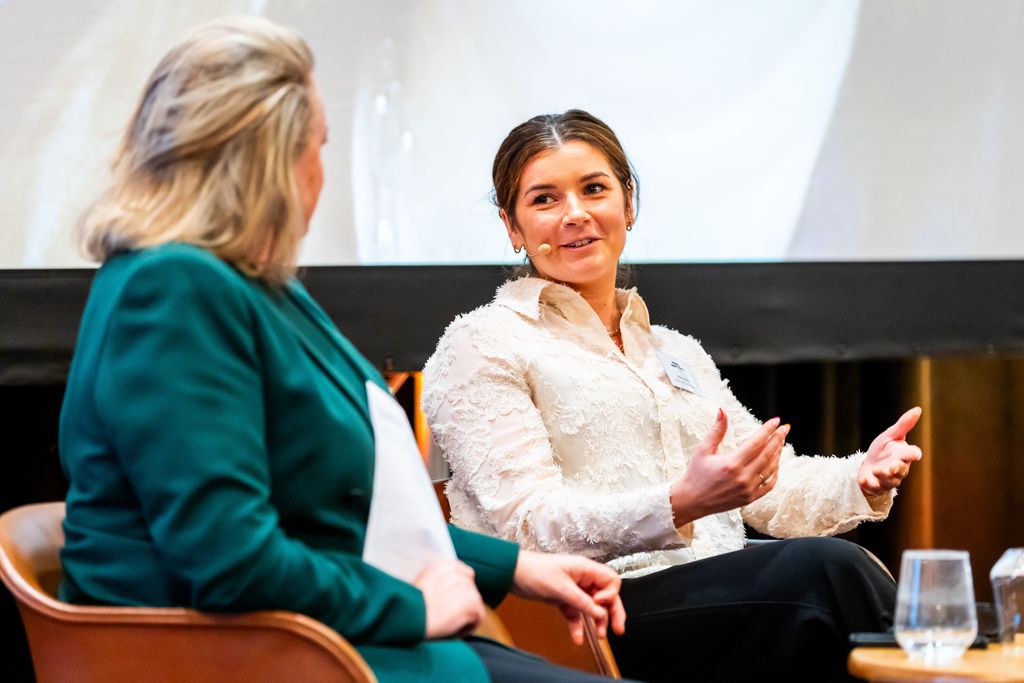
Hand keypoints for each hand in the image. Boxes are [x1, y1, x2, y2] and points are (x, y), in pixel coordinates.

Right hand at [414, 559, 484, 638]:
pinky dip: (468, 627)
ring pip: (475, 603)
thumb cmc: (409, 609)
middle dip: (463, 603)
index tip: (452, 602)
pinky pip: (478, 617)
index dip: (460, 590)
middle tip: (449, 616)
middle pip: (471, 588)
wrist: (408, 619)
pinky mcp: (471, 603)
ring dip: (465, 615)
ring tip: (448, 624)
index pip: (464, 574)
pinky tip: (453, 630)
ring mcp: (465, 587)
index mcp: (441, 564)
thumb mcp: (421, 584)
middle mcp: (455, 572)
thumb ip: (439, 582)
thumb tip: (451, 593)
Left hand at [511, 550, 625, 645]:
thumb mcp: (561, 589)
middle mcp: (582, 578)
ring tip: (600, 636)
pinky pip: (575, 614)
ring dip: (596, 621)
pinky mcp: (563, 599)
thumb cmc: (535, 572)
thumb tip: (601, 613)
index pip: (610, 581)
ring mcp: (573, 589)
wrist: (512, 573)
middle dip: (612, 612)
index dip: (610, 594)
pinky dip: (577, 625)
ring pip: (592, 607)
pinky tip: (578, 638)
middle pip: (605, 595)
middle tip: (618, 629)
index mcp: (585, 569)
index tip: (599, 604)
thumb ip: (582, 602)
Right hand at [669, 410, 789, 525]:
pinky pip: (769, 485)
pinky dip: (775, 473)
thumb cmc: (695, 474)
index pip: (757, 442)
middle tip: (784, 429)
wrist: (692, 501)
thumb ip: (717, 430)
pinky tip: (776, 463)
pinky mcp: (750, 498)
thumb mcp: (703, 449)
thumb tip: (722, 411)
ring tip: (780, 442)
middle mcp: (742, 477)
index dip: (767, 430)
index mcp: (731, 464)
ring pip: (771, 468)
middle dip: (778, 439)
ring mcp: (748, 489)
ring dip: (778, 453)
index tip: (775, 421)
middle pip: (768, 454)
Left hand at [858, 407, 922, 494]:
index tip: (915, 454)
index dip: (913, 454)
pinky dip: (868, 483)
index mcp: (903, 455)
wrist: (869, 464)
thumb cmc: (883, 449)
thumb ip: (903, 424)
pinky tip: (863, 479)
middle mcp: (898, 468)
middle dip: (897, 469)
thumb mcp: (891, 435)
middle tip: (892, 466)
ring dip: (883, 476)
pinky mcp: (876, 485)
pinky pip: (874, 487)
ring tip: (876, 469)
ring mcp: (887, 479)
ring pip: (890, 481)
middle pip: (901, 471)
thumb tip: (918, 409)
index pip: (912, 454)